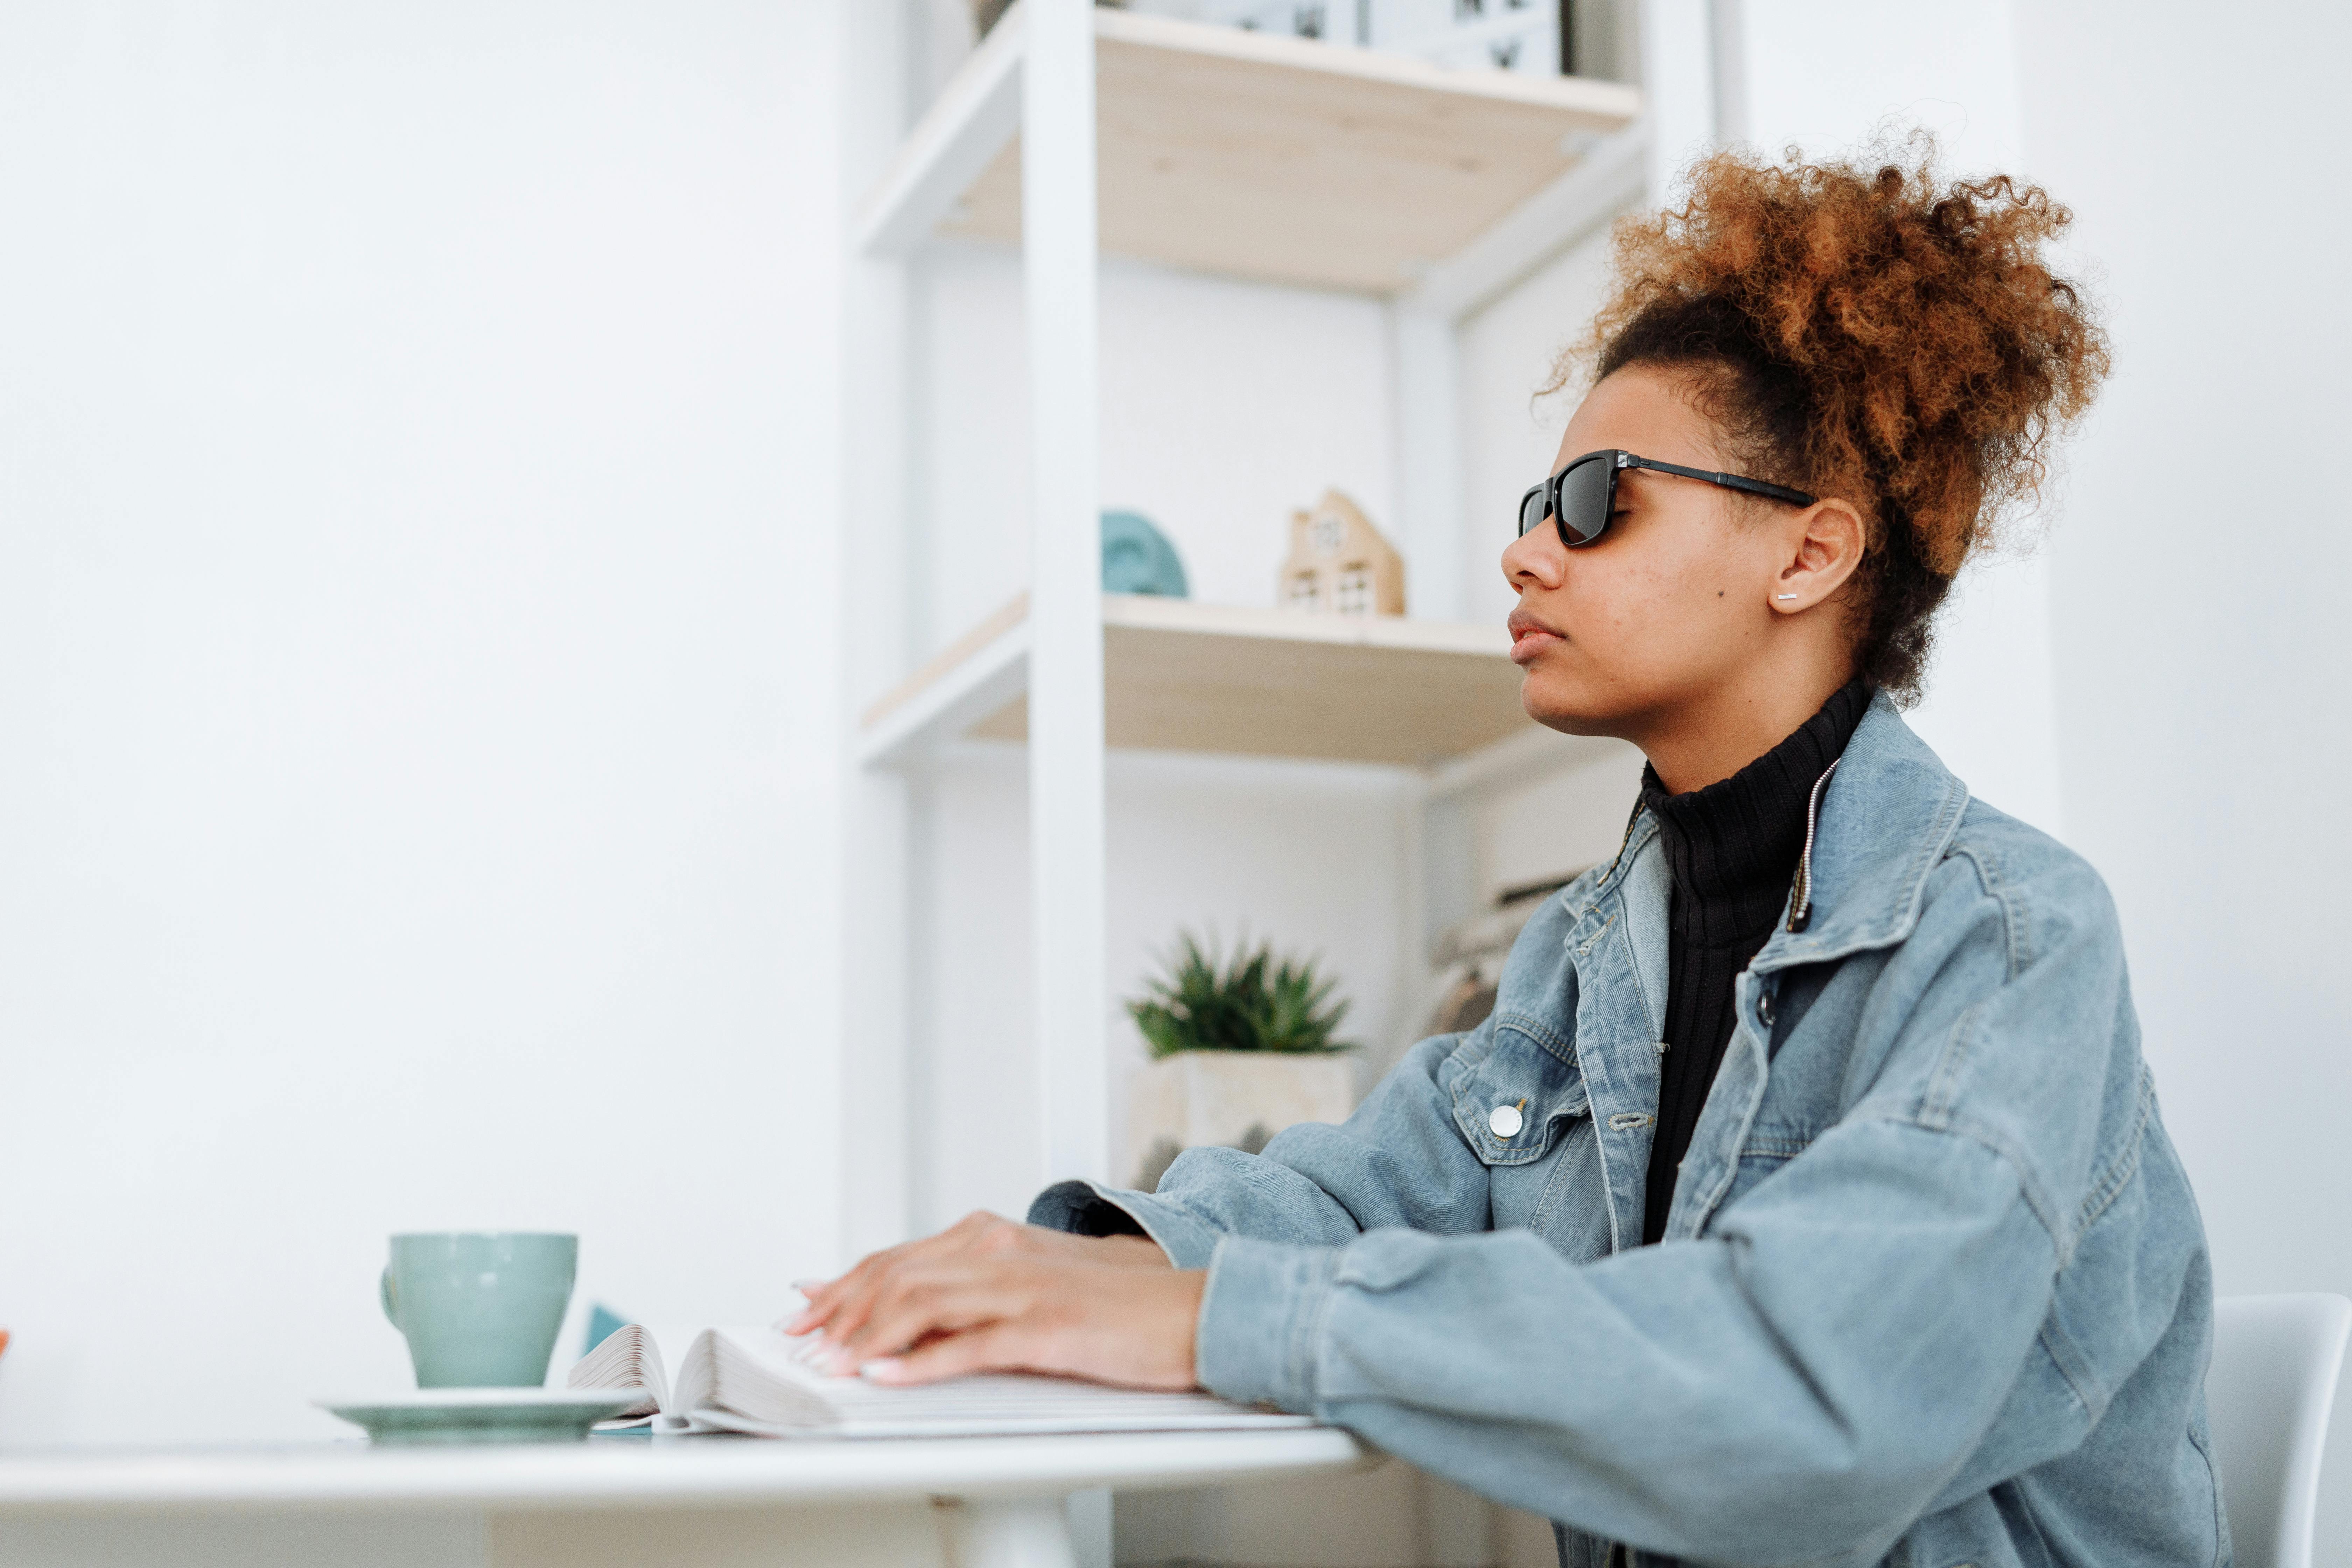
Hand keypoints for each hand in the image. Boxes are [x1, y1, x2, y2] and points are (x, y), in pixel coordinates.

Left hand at [784, 1210, 1199, 1388]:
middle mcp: (1001, 1254)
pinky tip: (889, 1376)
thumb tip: (911, 1308)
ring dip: (868, 1337)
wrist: (1187, 1310)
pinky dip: (921, 1362)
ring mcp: (1022, 1289)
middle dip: (840, 1310)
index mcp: (996, 1239)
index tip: (806, 1309)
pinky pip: (970, 1344)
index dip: (845, 1284)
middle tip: (803, 1341)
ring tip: (832, 1363)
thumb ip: (974, 1290)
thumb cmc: (1113, 1306)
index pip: (899, 1257)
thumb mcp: (1033, 1285)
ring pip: (923, 1303)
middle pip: (898, 1275)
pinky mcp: (1045, 1328)